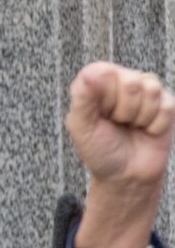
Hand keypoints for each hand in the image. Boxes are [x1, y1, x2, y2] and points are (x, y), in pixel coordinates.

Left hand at [65, 63, 174, 194]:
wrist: (126, 176)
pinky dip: (156, 125)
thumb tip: (93, 72)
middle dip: (124, 111)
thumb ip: (82, 98)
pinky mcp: (166, 104)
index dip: (105, 99)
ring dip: (141, 117)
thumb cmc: (100, 150)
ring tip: (131, 126)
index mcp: (96, 80)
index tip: (101, 115)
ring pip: (152, 90)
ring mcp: (145, 90)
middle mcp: (121, 79)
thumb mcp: (81, 127)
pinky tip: (147, 130)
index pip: (105, 72)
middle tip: (118, 123)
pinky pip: (167, 106)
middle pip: (131, 82)